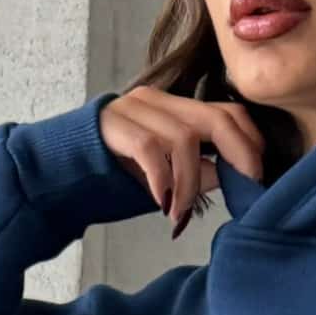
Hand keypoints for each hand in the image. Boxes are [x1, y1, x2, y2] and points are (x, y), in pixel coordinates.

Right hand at [99, 87, 265, 239]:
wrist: (58, 175)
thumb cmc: (113, 179)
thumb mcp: (166, 178)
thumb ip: (197, 173)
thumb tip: (230, 177)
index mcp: (174, 110)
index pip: (226, 111)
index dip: (249, 141)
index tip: (258, 175)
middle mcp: (157, 101)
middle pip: (214, 118)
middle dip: (238, 155)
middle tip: (244, 187)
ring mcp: (134, 109)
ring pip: (184, 138)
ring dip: (189, 184)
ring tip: (179, 213)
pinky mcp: (112, 125)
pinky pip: (150, 150)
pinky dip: (162, 180)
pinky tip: (161, 204)